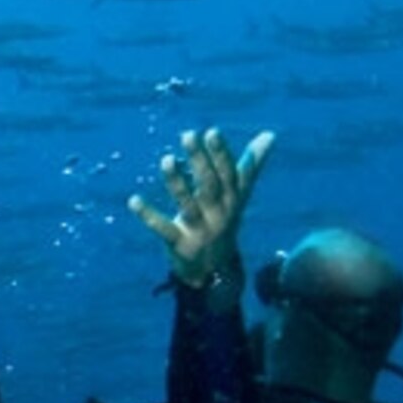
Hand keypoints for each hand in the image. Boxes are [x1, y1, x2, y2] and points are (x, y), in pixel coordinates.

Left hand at [129, 126, 272, 288]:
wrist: (217, 270)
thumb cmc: (225, 221)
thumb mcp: (239, 195)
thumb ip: (251, 165)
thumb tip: (270, 134)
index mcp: (231, 199)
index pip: (228, 173)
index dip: (220, 153)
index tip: (211, 131)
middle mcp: (218, 213)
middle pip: (209, 185)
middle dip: (199, 160)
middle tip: (187, 135)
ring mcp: (200, 230)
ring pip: (188, 204)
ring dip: (177, 182)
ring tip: (166, 159)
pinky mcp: (180, 244)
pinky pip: (163, 229)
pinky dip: (148, 215)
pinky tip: (133, 200)